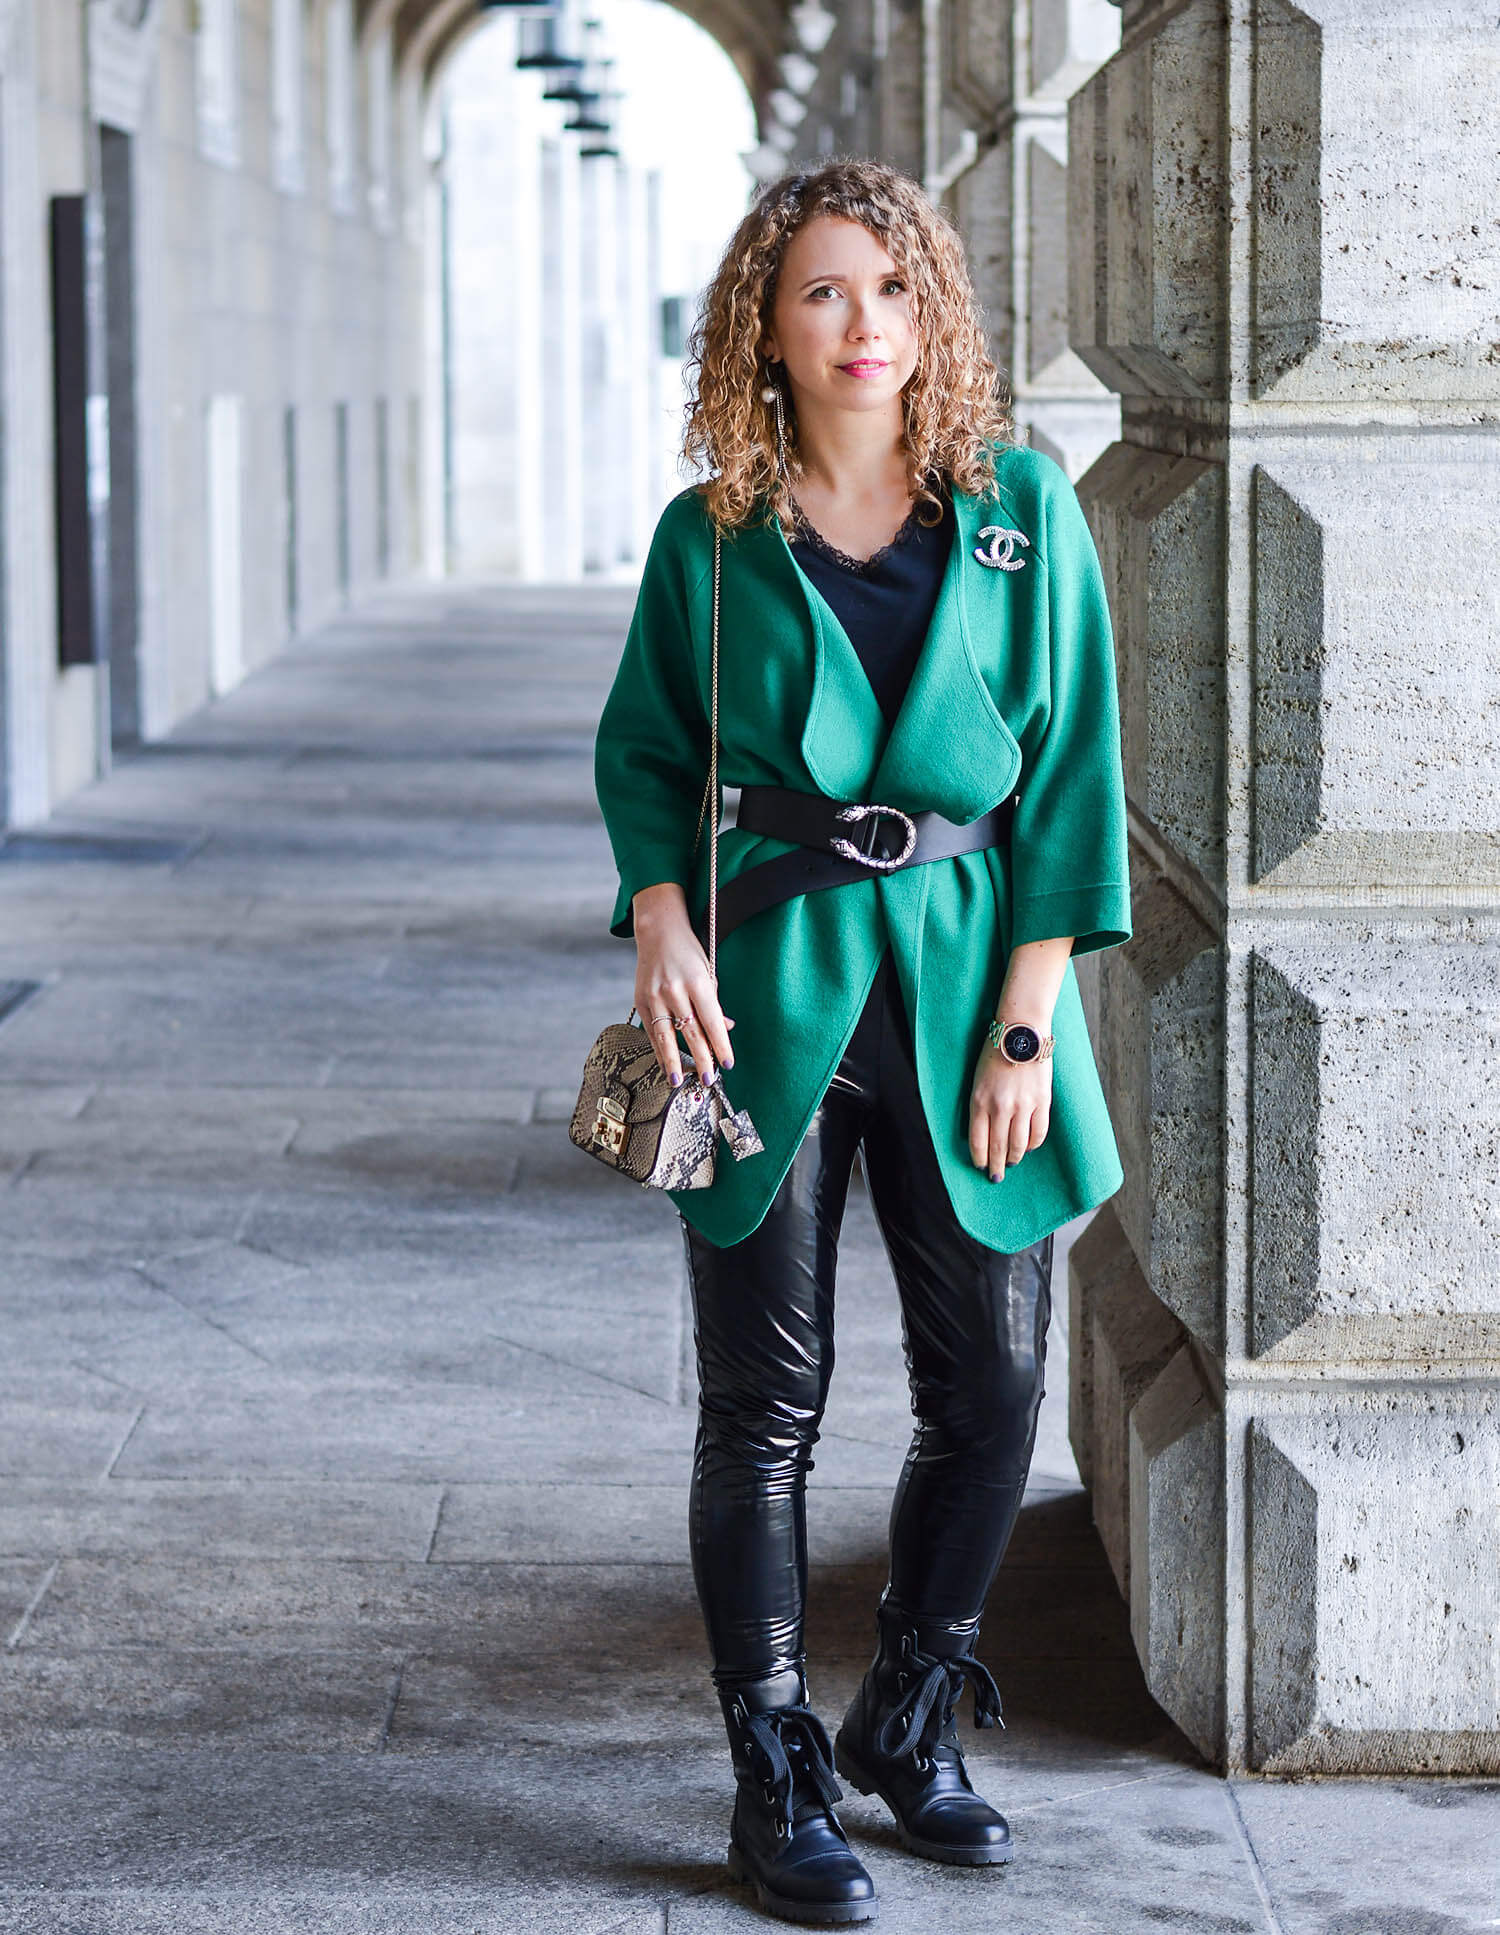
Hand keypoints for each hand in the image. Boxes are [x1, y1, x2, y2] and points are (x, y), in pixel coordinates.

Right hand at [631, 883, 734, 1086]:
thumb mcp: (708, 973)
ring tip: (680, 1081)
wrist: (658, 931)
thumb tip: (725, 1029)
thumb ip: (714, 1003)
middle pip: (691, 1032)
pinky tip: (665, 1064)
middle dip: (701, 1058)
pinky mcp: (641, 1000)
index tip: (728, 1063)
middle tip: (709, 1078)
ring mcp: (655, 996)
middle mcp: (674, 989)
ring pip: (666, 1036)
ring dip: (674, 1061)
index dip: (721, 1045)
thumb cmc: (688, 953)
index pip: (712, 1021)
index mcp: (697, 981)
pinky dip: (659, 1049)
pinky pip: (651, 1030)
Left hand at [968, 1037, 1051, 1182]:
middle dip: (996, 1166)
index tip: (981, 1167)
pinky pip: (1038, 1132)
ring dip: (1014, 1158)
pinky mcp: (1042, 1101)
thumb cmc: (994, 1052)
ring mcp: (1023, 1106)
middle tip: (996, 1177)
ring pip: (1018, 1144)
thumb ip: (979, 1105)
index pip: (978, 1141)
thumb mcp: (977, 1079)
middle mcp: (1000, 1107)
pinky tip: (1028, 1148)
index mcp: (979, 1101)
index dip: (980, 1158)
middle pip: (998, 1147)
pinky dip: (1033, 1144)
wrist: (1020, 1031)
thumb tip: (985, 1132)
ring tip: (1012, 1164)